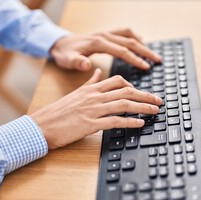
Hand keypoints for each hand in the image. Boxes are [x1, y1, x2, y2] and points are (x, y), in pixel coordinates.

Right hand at [30, 69, 161, 149]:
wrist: (41, 126)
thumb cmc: (58, 112)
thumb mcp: (75, 94)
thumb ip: (89, 83)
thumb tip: (97, 72)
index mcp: (91, 89)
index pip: (117, 81)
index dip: (133, 86)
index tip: (142, 93)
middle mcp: (94, 97)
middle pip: (126, 91)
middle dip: (145, 95)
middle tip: (158, 101)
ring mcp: (93, 110)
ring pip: (124, 105)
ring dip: (143, 107)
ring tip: (155, 111)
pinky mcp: (90, 124)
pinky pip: (115, 121)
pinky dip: (130, 122)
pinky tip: (140, 124)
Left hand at [50, 27, 160, 70]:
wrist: (59, 43)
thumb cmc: (64, 53)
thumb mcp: (67, 60)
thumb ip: (77, 63)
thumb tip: (86, 65)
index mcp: (98, 43)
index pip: (122, 51)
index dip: (135, 59)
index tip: (146, 67)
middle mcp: (104, 35)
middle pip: (130, 41)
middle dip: (145, 51)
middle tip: (158, 60)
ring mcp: (106, 33)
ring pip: (129, 35)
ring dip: (142, 44)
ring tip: (153, 54)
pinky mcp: (106, 34)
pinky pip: (124, 33)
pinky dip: (134, 37)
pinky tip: (141, 43)